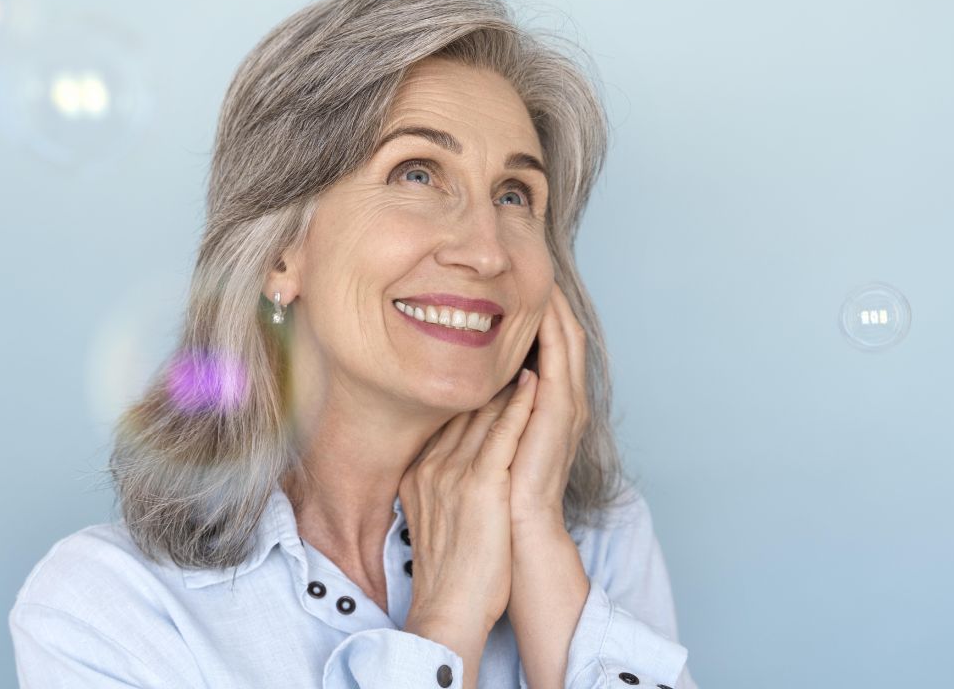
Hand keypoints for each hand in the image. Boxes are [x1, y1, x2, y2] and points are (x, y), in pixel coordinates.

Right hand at [398, 368, 538, 687]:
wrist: (449, 610)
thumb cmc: (453, 572)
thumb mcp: (434, 519)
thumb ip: (439, 488)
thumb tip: (454, 470)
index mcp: (419, 473)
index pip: (446, 419)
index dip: (469, 391)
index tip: (489, 366)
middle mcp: (431, 466)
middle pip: (463, 408)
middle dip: (488, 376)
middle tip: (512, 343)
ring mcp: (453, 472)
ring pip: (483, 412)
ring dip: (507, 378)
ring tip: (528, 347)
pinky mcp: (481, 484)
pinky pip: (503, 433)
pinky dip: (520, 404)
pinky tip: (535, 382)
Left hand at [509, 280, 588, 525]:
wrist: (517, 534)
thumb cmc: (498, 495)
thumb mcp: (489, 442)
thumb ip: (485, 412)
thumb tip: (460, 388)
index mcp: (548, 410)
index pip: (549, 350)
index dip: (540, 317)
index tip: (520, 287)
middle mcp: (564, 405)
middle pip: (564, 338)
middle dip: (553, 304)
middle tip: (538, 267)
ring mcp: (567, 409)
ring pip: (568, 342)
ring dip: (557, 309)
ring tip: (543, 276)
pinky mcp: (561, 415)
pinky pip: (561, 361)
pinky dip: (554, 332)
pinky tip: (542, 308)